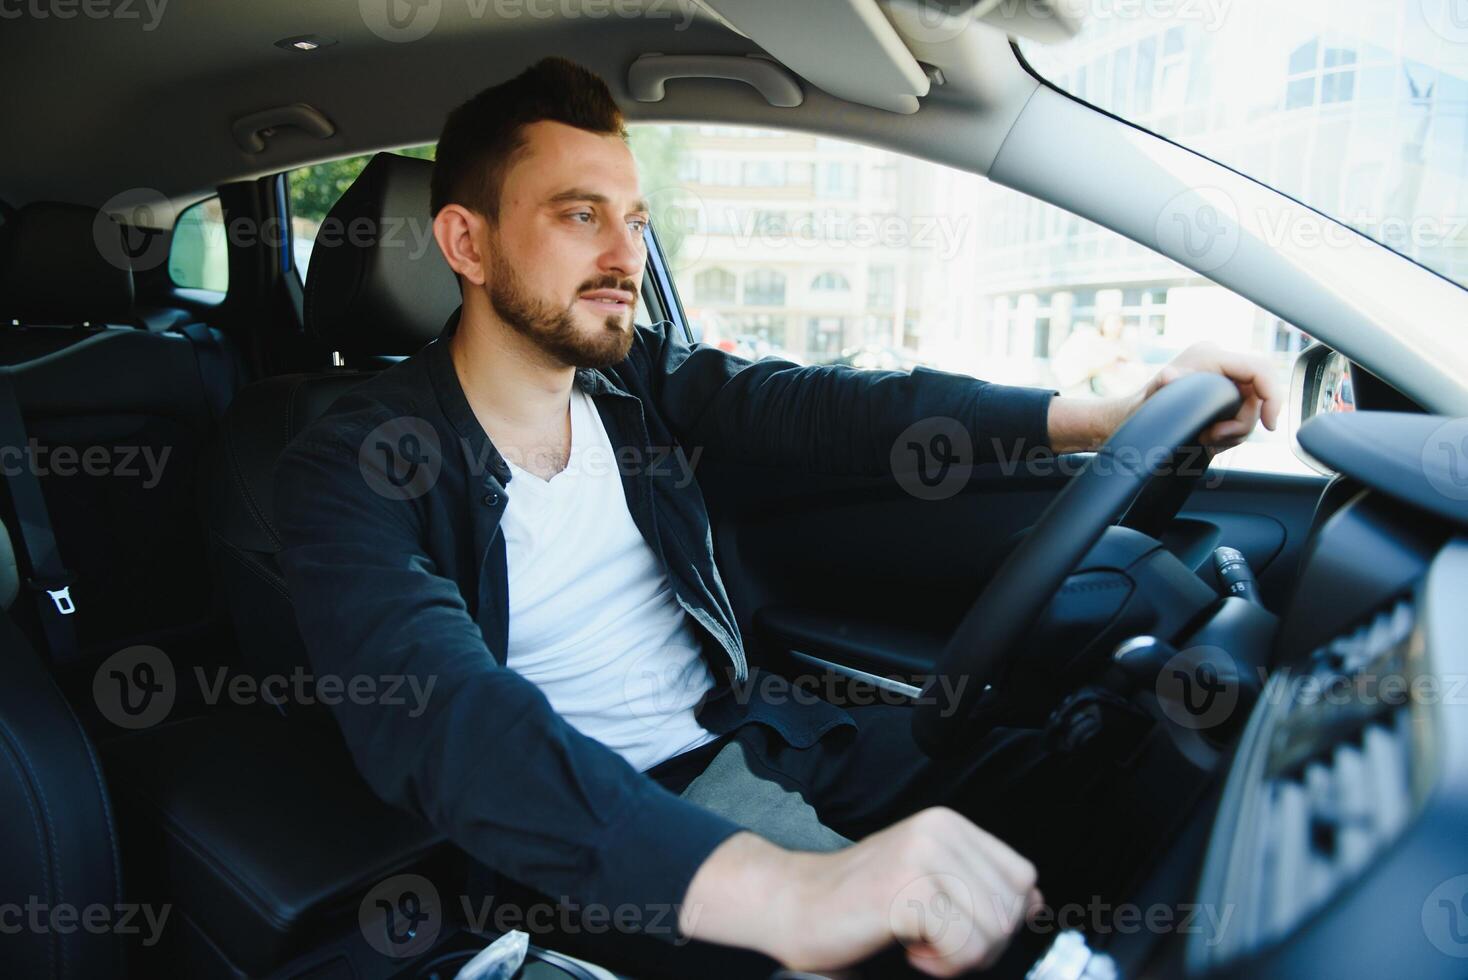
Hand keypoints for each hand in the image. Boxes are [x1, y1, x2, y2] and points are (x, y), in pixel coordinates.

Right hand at [680, 807, 1041, 976]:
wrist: (792, 905)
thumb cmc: (857, 904)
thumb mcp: (929, 881)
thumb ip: (979, 885)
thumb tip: (1036, 902)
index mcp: (949, 824)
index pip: (1023, 878)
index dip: (1000, 918)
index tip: (957, 928)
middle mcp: (940, 830)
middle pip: (1012, 908)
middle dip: (981, 943)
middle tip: (933, 943)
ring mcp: (923, 856)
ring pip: (992, 929)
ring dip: (960, 957)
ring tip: (919, 945)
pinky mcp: (907, 889)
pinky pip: (964, 946)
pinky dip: (942, 965)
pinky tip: (908, 950)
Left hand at [1132, 342, 1282, 451]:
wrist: (1132, 418)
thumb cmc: (1140, 408)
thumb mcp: (1151, 398)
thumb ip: (1163, 386)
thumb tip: (1169, 376)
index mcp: (1210, 356)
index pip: (1259, 370)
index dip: (1272, 396)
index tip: (1270, 425)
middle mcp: (1221, 363)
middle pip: (1259, 394)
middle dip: (1243, 423)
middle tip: (1214, 438)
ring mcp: (1224, 379)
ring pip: (1252, 409)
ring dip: (1234, 432)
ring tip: (1205, 439)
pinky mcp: (1224, 394)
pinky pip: (1242, 415)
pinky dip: (1231, 433)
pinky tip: (1209, 438)